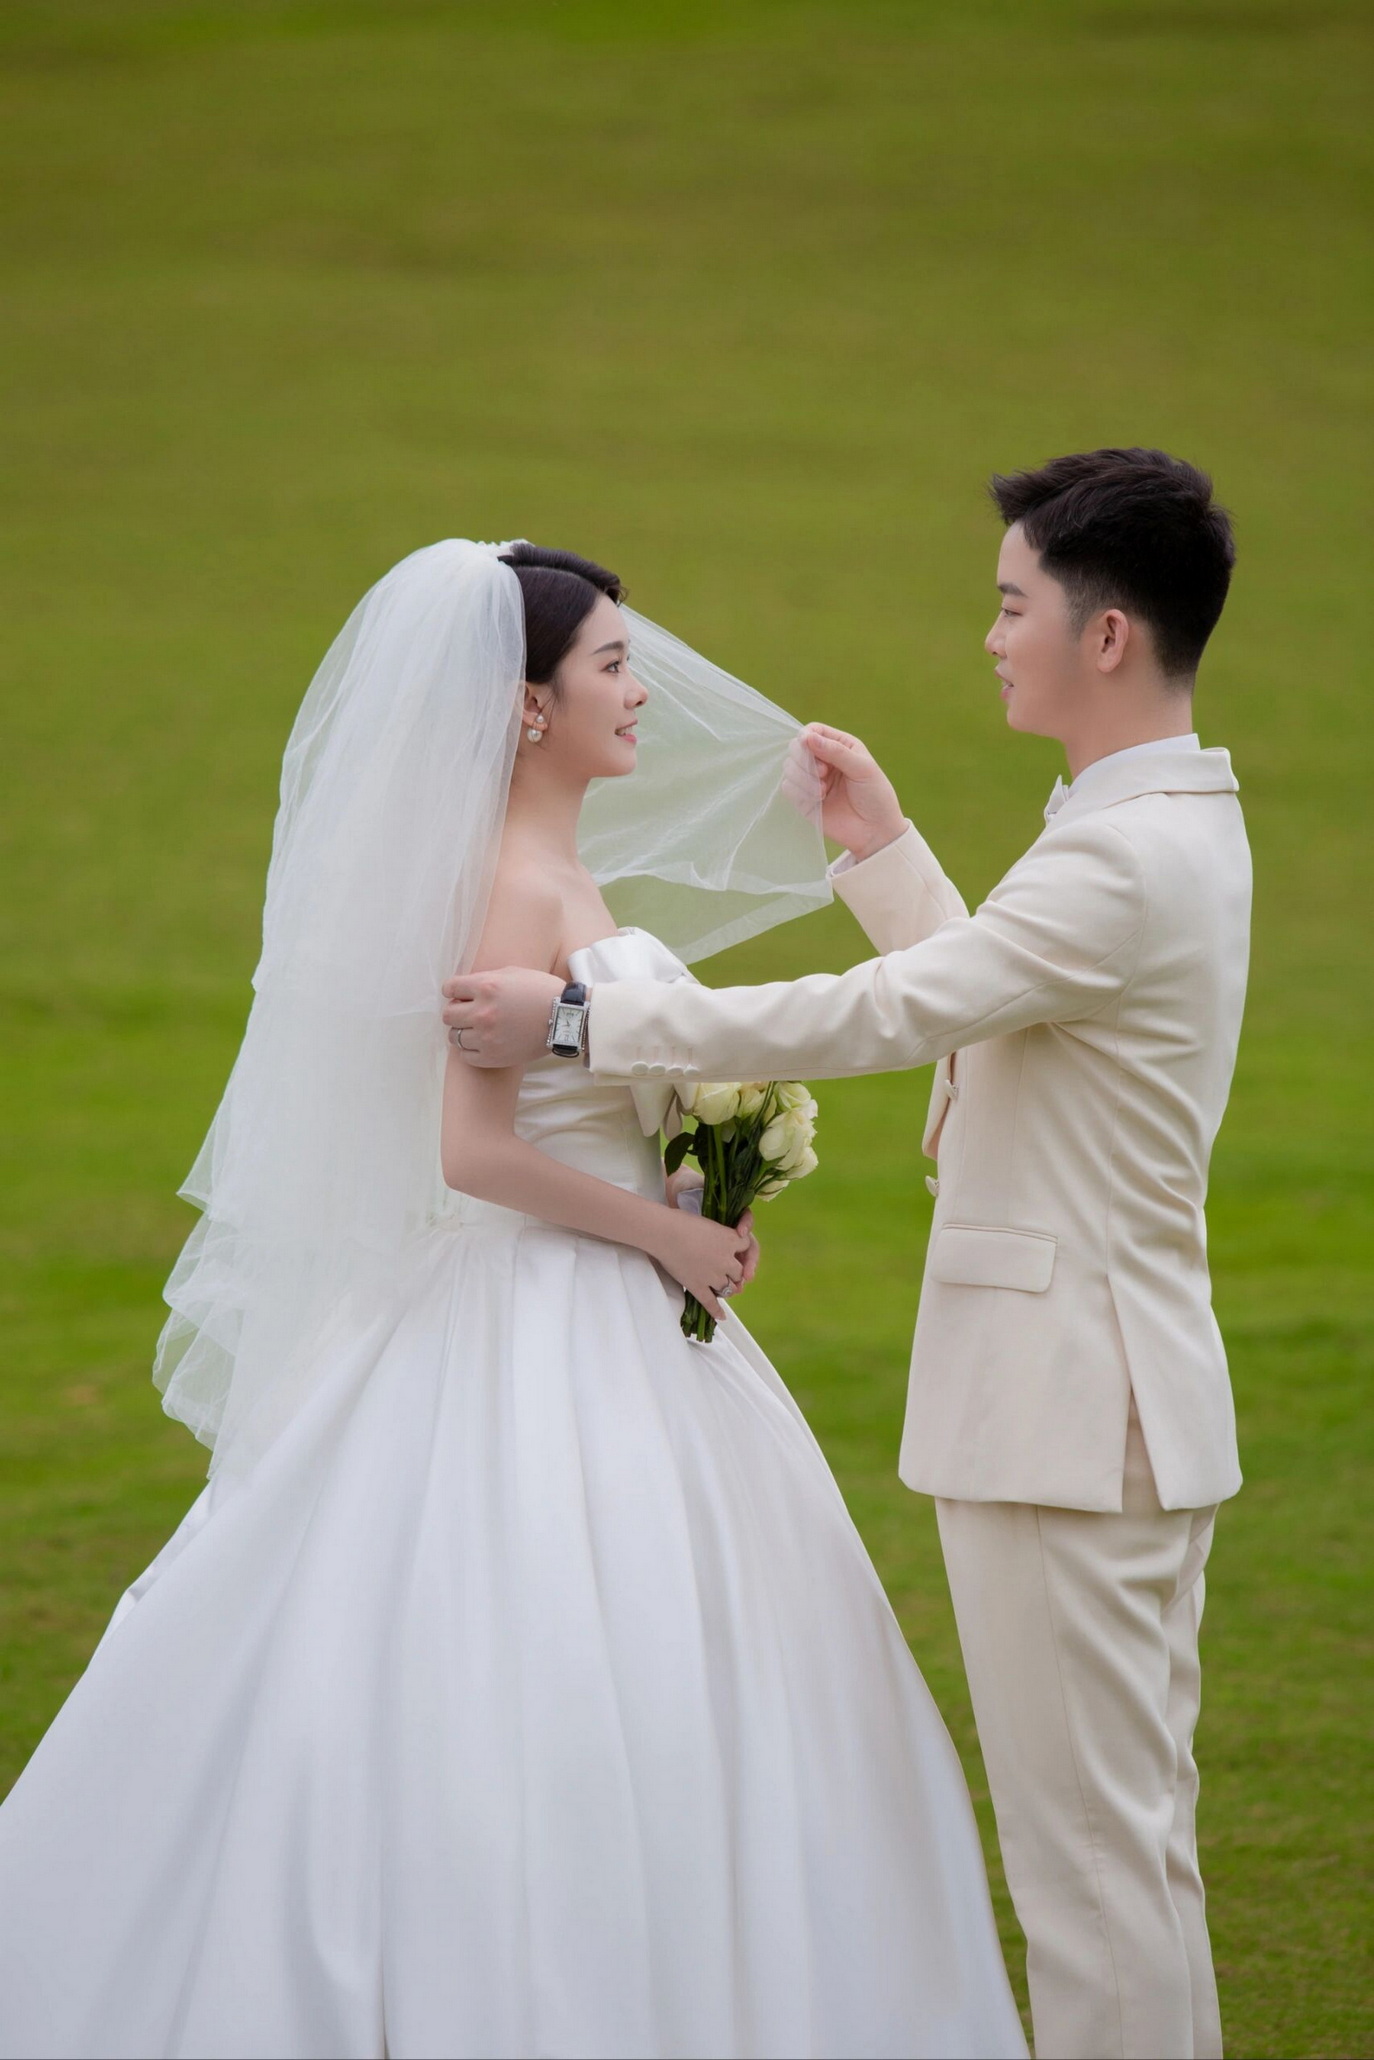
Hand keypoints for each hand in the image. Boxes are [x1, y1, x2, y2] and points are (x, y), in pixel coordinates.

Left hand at [443, 967, 563, 1066]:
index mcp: (486, 987)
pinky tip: (480, 1043)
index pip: (450, 988)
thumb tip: (464, 988)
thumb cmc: (542, 991)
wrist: (566, 1018)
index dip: (453, 990)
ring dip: (461, 1031)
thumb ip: (485, 979)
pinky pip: (466, 1056)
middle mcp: (482, 1012)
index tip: (458, 994)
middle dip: (455, 1011)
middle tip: (466, 1012)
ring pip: (454, 1036)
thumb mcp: (513, 973)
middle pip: (448, 1015)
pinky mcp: (493, 1057)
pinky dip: (469, 1050)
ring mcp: (486, 1037)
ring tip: (473, 1029)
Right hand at [651, 1207, 752, 1324]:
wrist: (664, 1233)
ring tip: (722, 1289)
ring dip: (727, 1288)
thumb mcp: (708, 1223)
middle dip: (734, 1273)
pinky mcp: (698, 1287)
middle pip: (739, 1272)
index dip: (740, 1249)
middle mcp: (726, 1260)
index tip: (735, 1250)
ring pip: (729, 1288)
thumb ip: (718, 1235)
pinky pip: (711, 1303)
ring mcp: (713, 1276)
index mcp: (730, 1240)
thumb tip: (716, 1242)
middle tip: (727, 1273)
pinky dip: (717, 1311)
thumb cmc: (682, 1221)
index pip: (746, 1246)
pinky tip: (721, 1317)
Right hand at [794, 724, 904, 861]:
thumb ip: (836, 751)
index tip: (807, 744)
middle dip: (804, 759)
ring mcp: (813, 780)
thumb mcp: (862, 768)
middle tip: (823, 773)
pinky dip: (799, 791)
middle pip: (796, 747)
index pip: (813, 731)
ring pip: (789, 767)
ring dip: (803, 777)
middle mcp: (823, 760)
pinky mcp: (805, 799)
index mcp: (840, 746)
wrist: (876, 832)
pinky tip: (818, 799)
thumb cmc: (876, 796)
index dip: (806, 736)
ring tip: (823, 791)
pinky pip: (788, 787)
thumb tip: (806, 737)